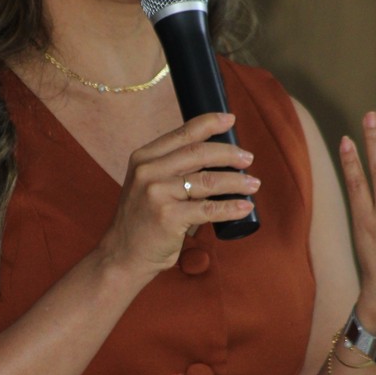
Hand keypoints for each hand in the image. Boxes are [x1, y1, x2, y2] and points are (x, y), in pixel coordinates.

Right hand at [100, 112, 259, 276]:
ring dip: (237, 181)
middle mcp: (148, 171)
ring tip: (253, 184)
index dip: (209, 123)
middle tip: (248, 159)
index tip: (230, 120)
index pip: (182, 133)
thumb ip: (170, 168)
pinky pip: (209, 208)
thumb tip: (216, 157)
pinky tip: (245, 207)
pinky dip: (231, 208)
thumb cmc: (143, 220)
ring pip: (208, 181)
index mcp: (144, 158)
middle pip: (199, 153)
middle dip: (229, 153)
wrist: (123, 254)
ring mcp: (157, 194)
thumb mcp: (147, 185)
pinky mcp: (169, 217)